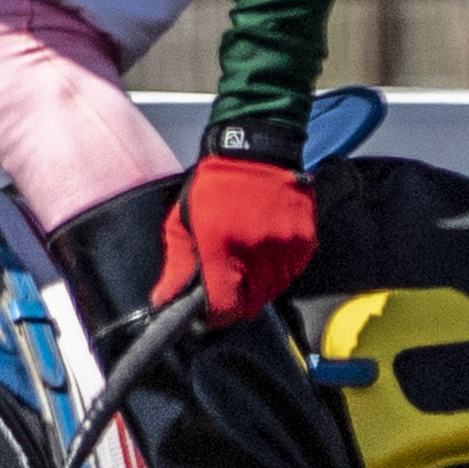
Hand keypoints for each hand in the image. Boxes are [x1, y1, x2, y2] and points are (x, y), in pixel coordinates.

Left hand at [151, 149, 317, 323]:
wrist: (255, 150)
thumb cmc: (214, 186)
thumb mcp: (182, 224)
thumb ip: (177, 267)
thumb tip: (163, 302)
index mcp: (222, 251)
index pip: (224, 309)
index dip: (214, 317)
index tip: (208, 313)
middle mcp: (257, 254)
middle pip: (250, 305)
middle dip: (235, 302)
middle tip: (225, 284)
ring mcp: (285, 249)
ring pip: (272, 292)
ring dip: (257, 287)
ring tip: (245, 262)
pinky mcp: (305, 242)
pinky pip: (291, 273)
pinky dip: (278, 270)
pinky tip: (264, 249)